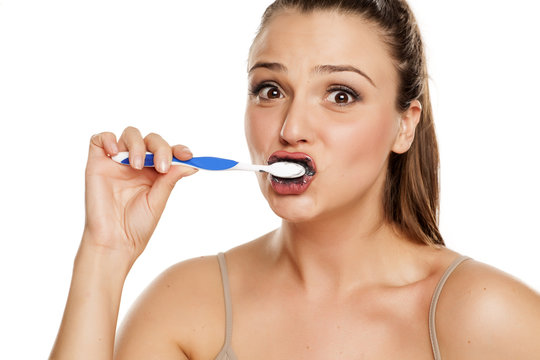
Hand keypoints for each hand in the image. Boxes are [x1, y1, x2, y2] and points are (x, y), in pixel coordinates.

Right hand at [81, 126, 196, 265]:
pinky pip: (99, 139)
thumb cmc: (136, 226)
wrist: (114, 241)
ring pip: (130, 135)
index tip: (188, 156)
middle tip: (162, 166)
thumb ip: (170, 179)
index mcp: (153, 172)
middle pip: (151, 140)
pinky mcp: (97, 163)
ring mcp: (116, 162)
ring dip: (138, 145)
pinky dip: (108, 139)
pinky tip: (115, 152)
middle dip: (161, 148)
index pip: (167, 151)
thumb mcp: (158, 200)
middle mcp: (136, 164)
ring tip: (137, 166)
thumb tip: (190, 164)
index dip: (178, 149)